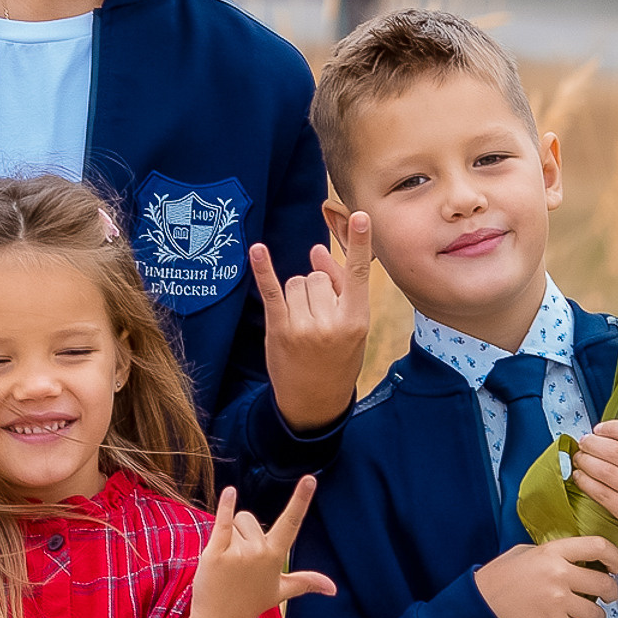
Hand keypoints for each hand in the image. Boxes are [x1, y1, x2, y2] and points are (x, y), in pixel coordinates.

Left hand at [175, 477, 336, 617]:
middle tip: (239, 561)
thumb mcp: (281, 591)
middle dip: (242, 532)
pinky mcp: (215, 552)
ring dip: (228, 536)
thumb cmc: (251, 603)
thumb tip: (333, 588)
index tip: (310, 479)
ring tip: (227, 561)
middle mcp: (259, 552)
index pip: (291, 523)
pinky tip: (230, 492)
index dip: (301, 499)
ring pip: (233, 521)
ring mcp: (236, 552)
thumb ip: (306, 582)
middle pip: (249, 518)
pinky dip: (225, 505)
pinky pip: (222, 521)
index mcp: (275, 556)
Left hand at [249, 212, 373, 432]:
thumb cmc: (338, 359)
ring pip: (297, 282)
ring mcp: (304, 326)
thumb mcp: (353, 328)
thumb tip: (318, 248)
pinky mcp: (279, 330)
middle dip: (316, 287)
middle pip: (317, 276)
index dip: (360, 243)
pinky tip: (257, 250)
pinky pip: (271, 291)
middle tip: (319, 316)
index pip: (358, 273)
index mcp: (357, 319)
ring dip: (297, 294)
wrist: (315, 402)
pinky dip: (263, 269)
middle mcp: (331, 321)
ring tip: (303, 322)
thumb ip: (339, 287)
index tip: (359, 215)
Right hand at [474, 536, 617, 617]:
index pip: (597, 546)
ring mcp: (558, 602)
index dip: (614, 557)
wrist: (481, 607)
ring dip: (596, 615)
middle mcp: (559, 575)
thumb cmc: (500, 578)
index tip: (615, 566)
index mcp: (553, 552)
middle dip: (611, 592)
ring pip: (597, 613)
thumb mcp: (524, 552)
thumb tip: (579, 559)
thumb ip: (553, 553)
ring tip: (586, 614)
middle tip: (606, 595)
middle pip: (604, 584)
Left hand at [570, 421, 617, 543]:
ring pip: (606, 472)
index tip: (599, 429)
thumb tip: (604, 434)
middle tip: (583, 442)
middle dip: (593, 444)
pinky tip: (580, 476)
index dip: (613, 428)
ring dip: (586, 462)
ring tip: (579, 458)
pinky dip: (586, 482)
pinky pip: (602, 493)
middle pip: (617, 452)